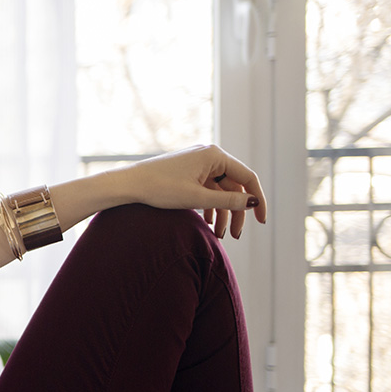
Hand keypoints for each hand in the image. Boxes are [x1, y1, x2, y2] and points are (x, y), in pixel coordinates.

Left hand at [113, 144, 267, 238]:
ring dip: (221, 213)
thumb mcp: (197, 198)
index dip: (258, 201)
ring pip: (219, 191)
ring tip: (219, 235)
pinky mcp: (187, 172)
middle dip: (235, 212)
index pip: (248, 178)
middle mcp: (209, 156)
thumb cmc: (160, 188)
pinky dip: (209, 206)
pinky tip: (208, 224)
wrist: (128, 184)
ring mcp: (197, 164)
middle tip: (234, 235)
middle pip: (233, 187)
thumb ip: (228, 201)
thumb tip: (254, 202)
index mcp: (215, 155)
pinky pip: (206, 190)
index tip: (262, 222)